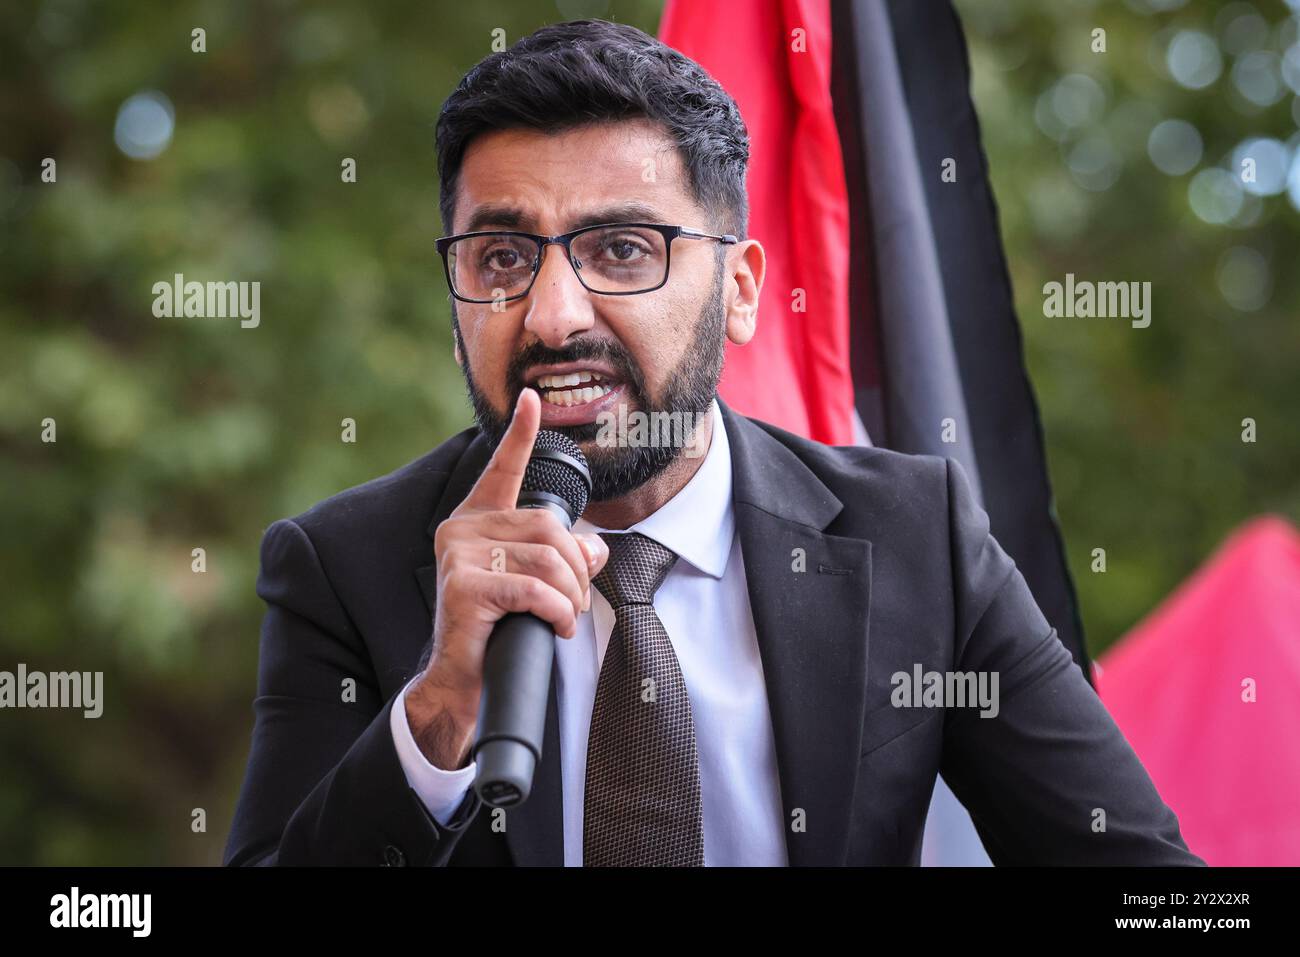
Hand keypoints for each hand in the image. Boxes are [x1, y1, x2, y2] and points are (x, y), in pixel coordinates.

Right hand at [406, 388, 608, 768]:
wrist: (461, 683)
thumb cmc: (496, 631)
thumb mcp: (532, 588)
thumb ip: (560, 560)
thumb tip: (598, 549)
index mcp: (476, 521)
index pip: (502, 470)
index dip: (520, 434)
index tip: (532, 399)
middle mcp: (461, 531)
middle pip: (547, 527)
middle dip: (576, 568)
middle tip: (577, 601)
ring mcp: (458, 557)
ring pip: (545, 558)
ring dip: (570, 594)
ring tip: (566, 617)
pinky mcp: (463, 588)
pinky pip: (533, 588)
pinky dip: (557, 610)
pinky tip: (556, 626)